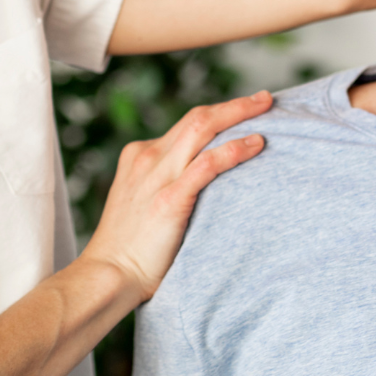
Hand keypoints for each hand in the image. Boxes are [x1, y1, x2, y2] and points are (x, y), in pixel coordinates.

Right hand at [79, 90, 272, 300]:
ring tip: (267, 108)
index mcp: (139, 155)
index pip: (186, 125)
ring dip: (238, 113)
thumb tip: (206, 185)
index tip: (242, 113)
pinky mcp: (169, 199)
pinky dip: (234, 150)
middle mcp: (147, 157)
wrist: (107, 276)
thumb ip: (167, 185)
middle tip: (264, 99)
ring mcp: (157, 175)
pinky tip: (256, 144)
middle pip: (197, 118)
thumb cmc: (130, 249)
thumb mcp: (143, 203)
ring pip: (203, 128)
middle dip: (234, 105)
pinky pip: (208, 164)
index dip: (218, 115)